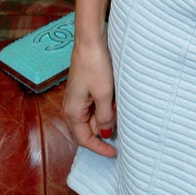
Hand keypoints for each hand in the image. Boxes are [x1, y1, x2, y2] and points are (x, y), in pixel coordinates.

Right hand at [63, 39, 116, 156]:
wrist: (90, 41)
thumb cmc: (95, 66)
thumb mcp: (103, 94)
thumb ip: (104, 117)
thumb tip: (104, 133)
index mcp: (73, 111)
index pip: (84, 139)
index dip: (99, 148)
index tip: (114, 153)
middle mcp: (72, 106)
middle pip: (89, 128)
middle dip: (105, 129)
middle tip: (123, 127)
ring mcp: (78, 96)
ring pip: (93, 115)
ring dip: (107, 116)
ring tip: (122, 110)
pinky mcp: (84, 87)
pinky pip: (95, 104)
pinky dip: (106, 106)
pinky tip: (117, 100)